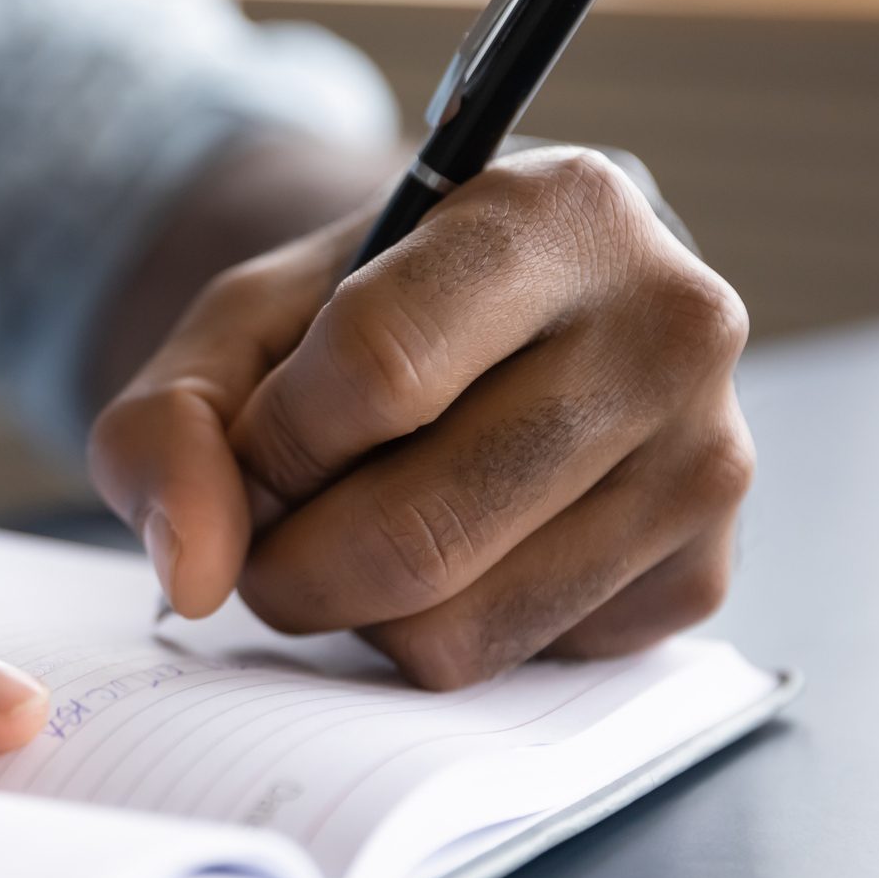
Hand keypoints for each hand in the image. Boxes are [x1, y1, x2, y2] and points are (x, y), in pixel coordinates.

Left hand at [90, 146, 752, 688]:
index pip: (378, 372)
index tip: (257, 447)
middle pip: (415, 532)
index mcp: (562, 210)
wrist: (503, 329)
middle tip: (272, 531)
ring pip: (459, 627)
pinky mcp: (707, 576)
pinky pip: (517, 668)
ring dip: (358, 612)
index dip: (275, 444)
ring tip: (362, 527)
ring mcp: (708, 461)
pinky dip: (443, 634)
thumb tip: (197, 576)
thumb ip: (170, 423)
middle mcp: (671, 326)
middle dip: (291, 564)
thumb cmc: (365, 315)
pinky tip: (458, 552)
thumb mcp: (241, 324)